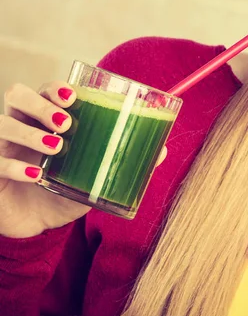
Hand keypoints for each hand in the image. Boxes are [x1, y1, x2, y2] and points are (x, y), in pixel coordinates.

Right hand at [0, 82, 167, 238]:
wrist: (32, 228)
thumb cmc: (62, 192)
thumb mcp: (93, 177)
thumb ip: (122, 162)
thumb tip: (163, 150)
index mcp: (43, 121)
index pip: (43, 90)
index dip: (55, 88)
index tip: (74, 96)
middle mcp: (19, 127)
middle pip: (17, 95)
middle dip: (41, 104)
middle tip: (66, 122)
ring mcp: (1, 147)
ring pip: (3, 123)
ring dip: (30, 132)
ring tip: (56, 147)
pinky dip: (14, 166)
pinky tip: (35, 176)